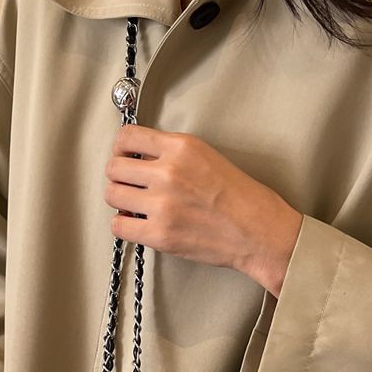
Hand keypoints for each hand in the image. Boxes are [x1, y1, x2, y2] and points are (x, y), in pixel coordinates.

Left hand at [103, 124, 302, 296]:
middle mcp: (168, 172)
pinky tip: (138, 224)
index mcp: (181, 147)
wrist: (259, 232)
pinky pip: (119, 225)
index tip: (125, 158)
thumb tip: (141, 160)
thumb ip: (172, 154)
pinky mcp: (160, 234)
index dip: (121, 150)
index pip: (127, 138)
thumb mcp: (207, 157)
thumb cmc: (242, 198)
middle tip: (131, 186)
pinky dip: (124, 224)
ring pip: (112, 195)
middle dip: (119, 178)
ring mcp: (162, 204)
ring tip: (136, 205)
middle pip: (114, 168)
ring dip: (121, 200)